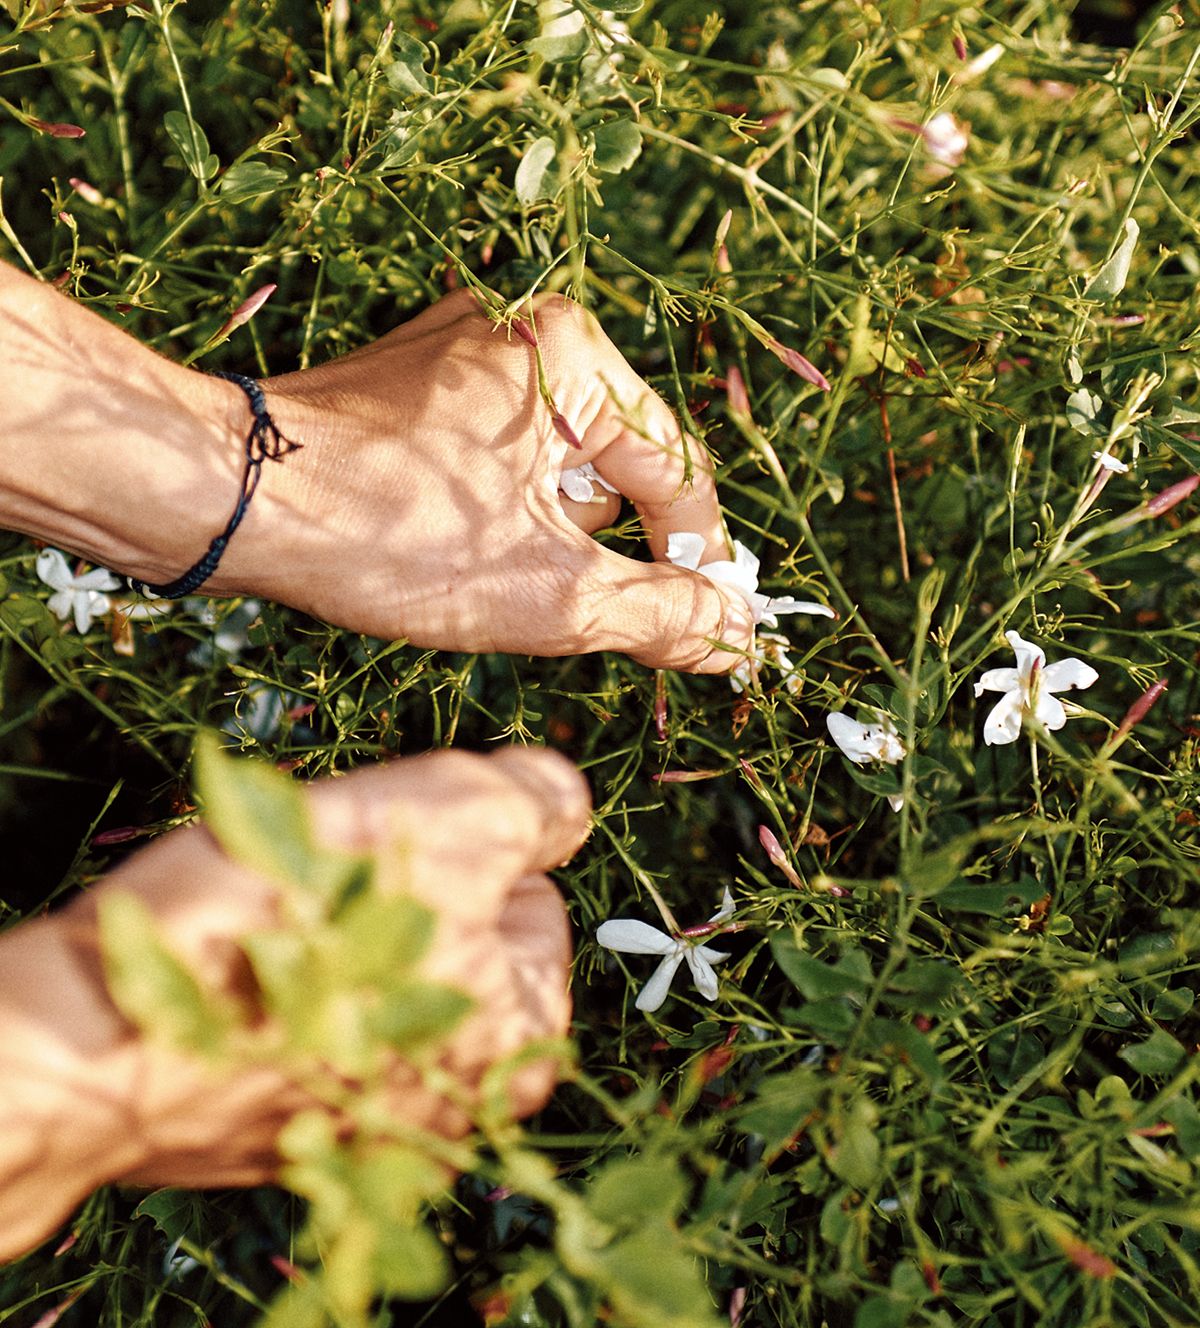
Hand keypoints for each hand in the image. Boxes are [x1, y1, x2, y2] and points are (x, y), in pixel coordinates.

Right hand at [0, 746, 590, 1260]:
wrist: (100, 1046)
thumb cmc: (285, 926)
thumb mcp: (449, 817)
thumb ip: (532, 805)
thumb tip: (561, 808)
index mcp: (522, 1041)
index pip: (532, 905)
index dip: (465, 853)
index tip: (388, 854)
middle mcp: (457, 1112)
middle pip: (452, 946)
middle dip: (401, 901)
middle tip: (320, 888)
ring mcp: (360, 1135)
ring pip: (371, 982)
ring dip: (331, 944)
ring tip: (265, 933)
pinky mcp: (276, 1140)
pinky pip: (298, 1031)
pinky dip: (274, 999)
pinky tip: (230, 985)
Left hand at [242, 289, 754, 669]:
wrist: (228, 500)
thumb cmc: (390, 536)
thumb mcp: (549, 595)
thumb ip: (661, 614)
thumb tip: (737, 638)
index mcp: (574, 354)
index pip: (679, 472)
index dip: (698, 563)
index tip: (707, 633)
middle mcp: (523, 328)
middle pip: (614, 471)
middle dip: (589, 551)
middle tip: (545, 604)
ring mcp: (462, 351)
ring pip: (549, 473)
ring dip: (536, 540)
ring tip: (471, 573)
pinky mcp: (415, 383)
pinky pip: (492, 462)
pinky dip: (489, 516)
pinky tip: (440, 550)